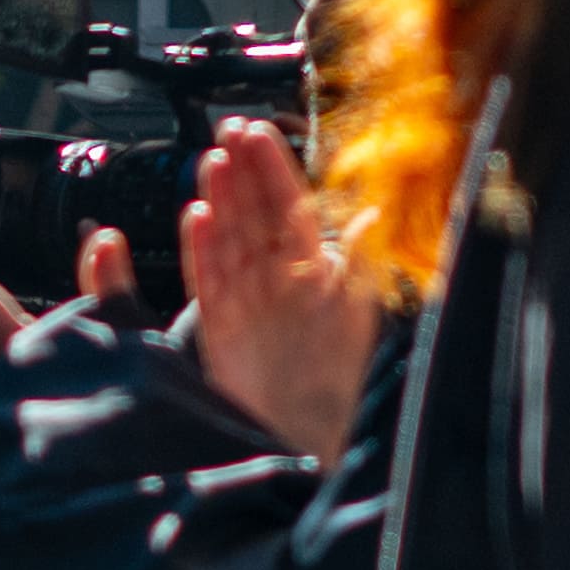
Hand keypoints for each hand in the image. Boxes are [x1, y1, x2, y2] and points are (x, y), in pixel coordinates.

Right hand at [169, 121, 369, 460]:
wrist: (304, 438)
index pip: (288, 206)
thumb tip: (373, 214)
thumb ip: (361, 262)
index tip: (259, 133)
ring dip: (220, 199)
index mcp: (308, 269)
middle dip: (240, 171)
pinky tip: (196, 217)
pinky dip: (200, 249)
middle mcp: (272, 278)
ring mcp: (242, 299)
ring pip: (227, 237)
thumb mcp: (357, 314)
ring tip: (212, 162)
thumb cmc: (336, 382)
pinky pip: (206, 279)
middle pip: (252, 213)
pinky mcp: (218, 325)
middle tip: (229, 132)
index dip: (273, 169)